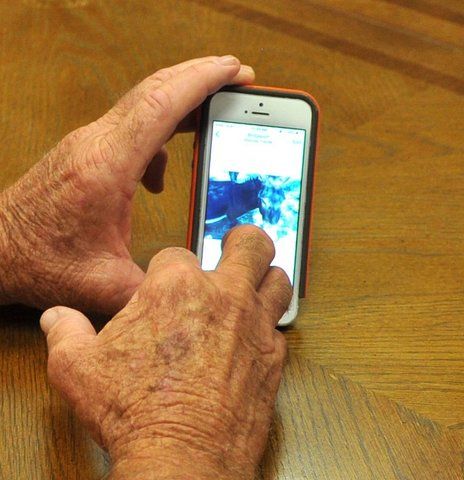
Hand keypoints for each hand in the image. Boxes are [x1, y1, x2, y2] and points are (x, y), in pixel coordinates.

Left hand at [0, 55, 253, 313]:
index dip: (203, 83)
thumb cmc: (41, 262)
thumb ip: (154, 288)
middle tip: (240, 77)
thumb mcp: (104, 286)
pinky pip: (133, 125)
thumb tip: (198, 289)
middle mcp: (97, 144)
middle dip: (203, 76)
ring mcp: (90, 143)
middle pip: (156, 89)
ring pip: (145, 102)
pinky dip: (160, 131)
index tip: (236, 73)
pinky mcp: (88, 151)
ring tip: (214, 111)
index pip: (162, 105)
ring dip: (182, 99)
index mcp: (106, 167)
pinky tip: (162, 170)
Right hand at [40, 225, 291, 479]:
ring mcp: (253, 323)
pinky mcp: (272, 355)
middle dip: (242, 243)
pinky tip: (253, 338)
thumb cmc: (133, 411)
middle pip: (250, 244)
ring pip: (278, 279)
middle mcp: (222, 295)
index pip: (178, 253)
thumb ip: (67, 333)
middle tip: (236, 249)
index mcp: (175, 286)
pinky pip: (279, 327)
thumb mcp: (79, 369)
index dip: (169, 267)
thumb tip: (57, 317)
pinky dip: (268, 328)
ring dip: (265, 280)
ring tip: (252, 288)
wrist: (181, 457)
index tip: (165, 285)